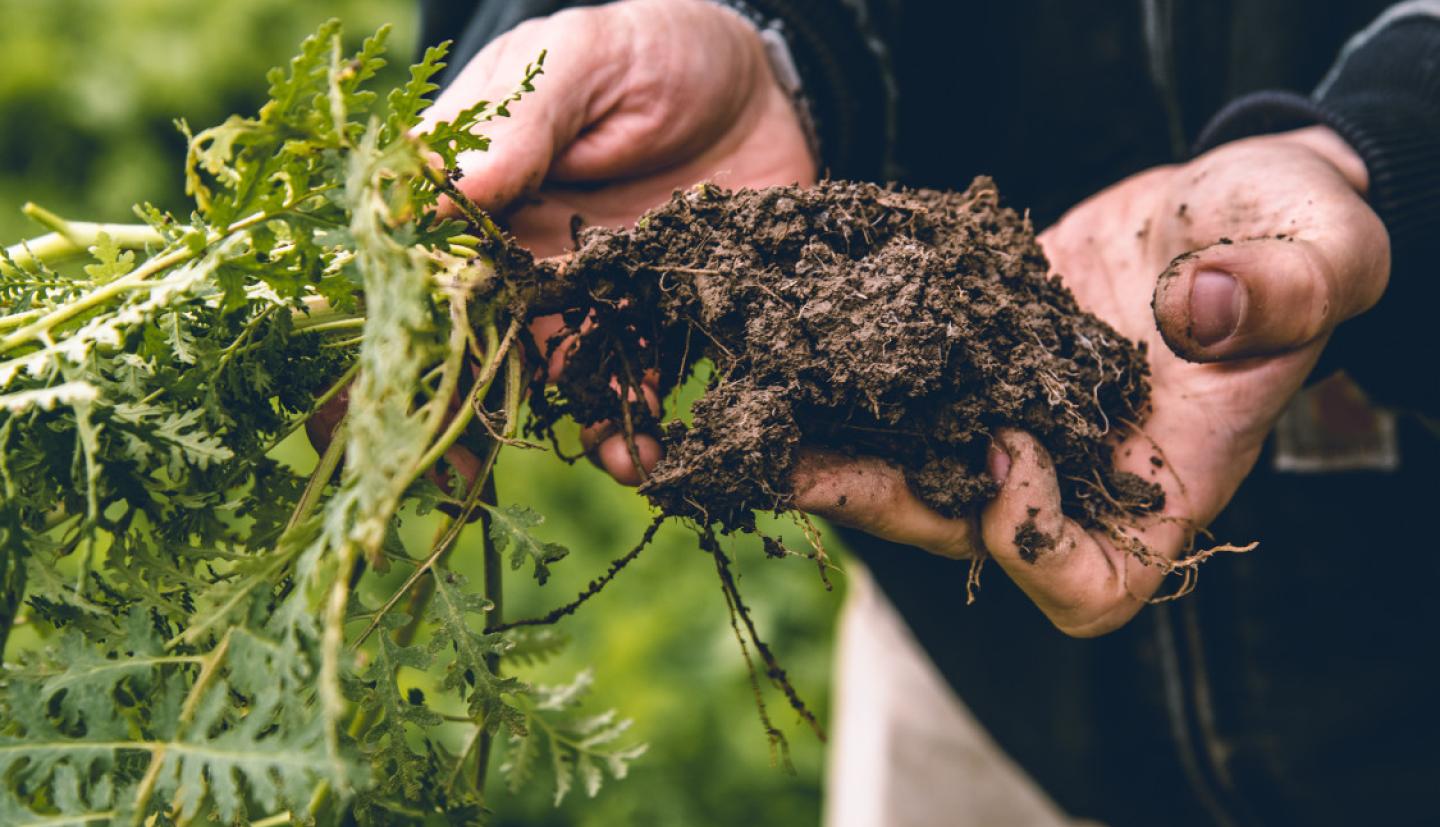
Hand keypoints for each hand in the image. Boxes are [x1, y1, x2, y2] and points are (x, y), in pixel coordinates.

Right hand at [421, 0, 816, 482]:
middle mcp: (526, 260)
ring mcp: (595, 297)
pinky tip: (657, 450)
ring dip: (580, 430)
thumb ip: (520, 122)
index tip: (372, 412)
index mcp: (482, 198)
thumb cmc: (650, 48)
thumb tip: (441, 194)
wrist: (760, 79)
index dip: (394, 344)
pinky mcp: (663, 317)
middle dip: (472, 422)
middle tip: (468, 486)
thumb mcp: (580, 61)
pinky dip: (644, 420)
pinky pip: (643, 381)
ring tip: (622, 461)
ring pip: (564, 380)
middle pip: (481, 351)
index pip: (420, 277)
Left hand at [795, 126, 1388, 635]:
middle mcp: (1073, 475)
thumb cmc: (1287, 237)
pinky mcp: (970, 368)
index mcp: (1164, 483)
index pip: (1092, 585)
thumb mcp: (1321, 250)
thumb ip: (1290, 285)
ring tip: (751, 415)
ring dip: (833, 448)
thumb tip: (1197, 310)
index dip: (1035, 545)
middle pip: (965, 532)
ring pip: (913, 469)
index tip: (1006, 448)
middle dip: (877, 500)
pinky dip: (845, 377)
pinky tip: (787, 340)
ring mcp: (1013, 425)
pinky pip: (901, 394)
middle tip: (786, 461)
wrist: (1219, 206)